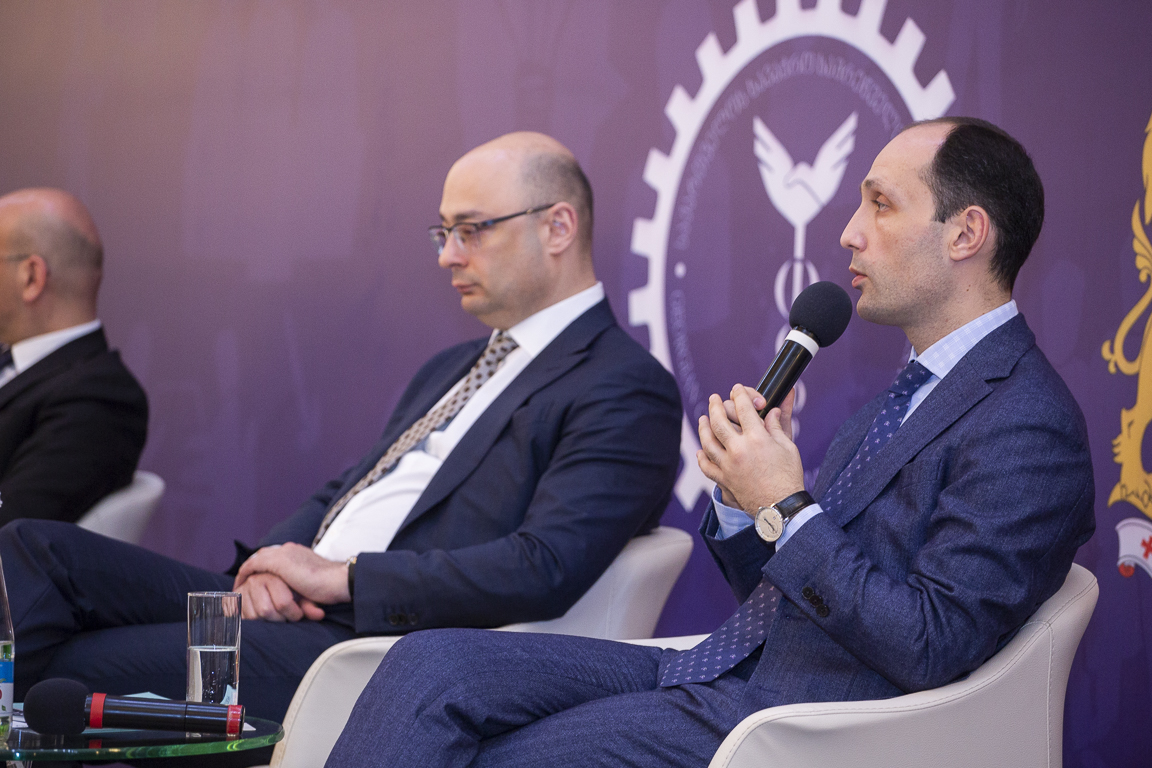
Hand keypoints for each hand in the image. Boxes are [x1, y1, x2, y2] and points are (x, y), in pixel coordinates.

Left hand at [233, 543, 350, 616]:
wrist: (339, 580)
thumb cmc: (331, 587)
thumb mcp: (311, 585)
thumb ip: (300, 587)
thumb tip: (295, 602)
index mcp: (298, 553)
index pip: (275, 557)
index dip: (264, 568)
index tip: (257, 582)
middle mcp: (289, 549)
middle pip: (263, 555)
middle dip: (252, 568)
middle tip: (244, 583)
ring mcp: (283, 553)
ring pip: (257, 559)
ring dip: (247, 571)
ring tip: (239, 585)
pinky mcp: (279, 562)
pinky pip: (254, 565)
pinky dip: (245, 573)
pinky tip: (241, 584)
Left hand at [697, 385, 803, 514]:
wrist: (781, 508)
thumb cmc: (789, 477)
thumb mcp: (788, 447)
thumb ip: (777, 426)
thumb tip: (772, 411)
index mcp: (757, 439)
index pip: (743, 408)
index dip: (740, 394)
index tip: (737, 389)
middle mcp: (738, 450)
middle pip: (719, 421)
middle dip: (715, 405)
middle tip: (714, 398)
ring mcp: (728, 466)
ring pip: (707, 441)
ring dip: (703, 427)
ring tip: (703, 418)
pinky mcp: (724, 480)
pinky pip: (706, 466)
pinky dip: (702, 456)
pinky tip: (701, 450)